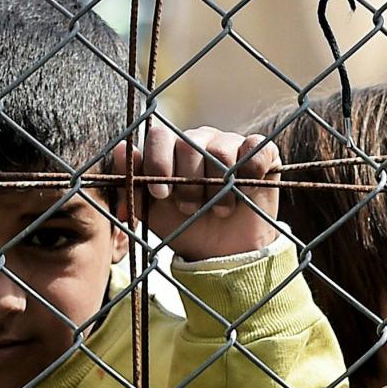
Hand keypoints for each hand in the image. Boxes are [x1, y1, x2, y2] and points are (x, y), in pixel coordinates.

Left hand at [116, 122, 280, 259]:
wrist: (224, 251)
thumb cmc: (185, 226)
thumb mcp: (152, 209)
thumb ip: (134, 181)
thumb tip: (122, 149)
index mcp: (173, 146)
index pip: (160, 136)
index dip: (159, 165)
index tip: (162, 195)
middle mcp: (202, 139)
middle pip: (190, 144)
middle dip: (188, 183)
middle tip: (190, 208)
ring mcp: (233, 144)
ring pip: (221, 151)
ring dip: (217, 187)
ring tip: (219, 210)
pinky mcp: (264, 154)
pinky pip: (256, 150)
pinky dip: (250, 172)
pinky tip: (245, 191)